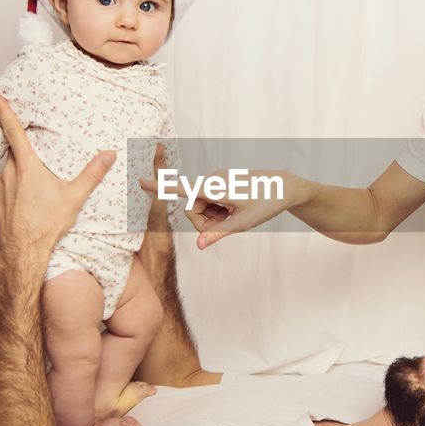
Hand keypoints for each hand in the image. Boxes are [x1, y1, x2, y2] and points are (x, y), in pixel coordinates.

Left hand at [0, 90, 114, 258]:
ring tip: (38, 192)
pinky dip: (14, 192)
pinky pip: (4, 189)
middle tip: (41, 162)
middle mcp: (8, 173)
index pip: (12, 129)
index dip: (1, 108)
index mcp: (27, 166)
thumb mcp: (74, 198)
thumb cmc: (46, 226)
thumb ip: (92, 174)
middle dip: (27, 154)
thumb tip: (110, 155)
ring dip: (22, 175)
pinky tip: (27, 206)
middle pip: (15, 152)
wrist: (21, 254)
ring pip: (10, 171)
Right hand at [140, 167, 293, 248]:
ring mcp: (216, 180)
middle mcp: (212, 180)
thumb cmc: (266, 203)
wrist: (284, 187)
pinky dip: (219, 211)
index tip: (140, 182)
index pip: (182, 189)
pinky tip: (235, 210)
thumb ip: (219, 234)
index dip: (160, 188)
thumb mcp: (244, 223)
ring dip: (214, 217)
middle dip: (205, 222)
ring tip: (235, 216)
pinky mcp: (220, 182)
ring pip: (201, 207)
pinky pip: (210, 202)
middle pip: (192, 209)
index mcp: (215, 187)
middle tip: (227, 226)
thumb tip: (200, 245)